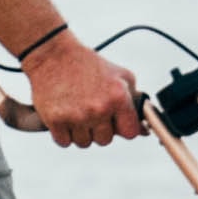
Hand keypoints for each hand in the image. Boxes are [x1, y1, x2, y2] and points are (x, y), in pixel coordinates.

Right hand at [16, 32, 145, 150]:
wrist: (52, 54)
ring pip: (84, 143)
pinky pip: (64, 142)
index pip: (130, 132)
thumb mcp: (120, 76)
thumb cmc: (86, 64)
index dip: (123, 127)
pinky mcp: (55, 120)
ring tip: (76, 111)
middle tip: (91, 110)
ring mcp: (76, 116)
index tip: (116, 121)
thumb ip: (135, 101)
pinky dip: (63, 133)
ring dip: (81, 132)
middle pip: (105, 140)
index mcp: (118, 97)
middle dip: (100, 129)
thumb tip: (145, 128)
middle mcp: (98, 108)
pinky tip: (65, 115)